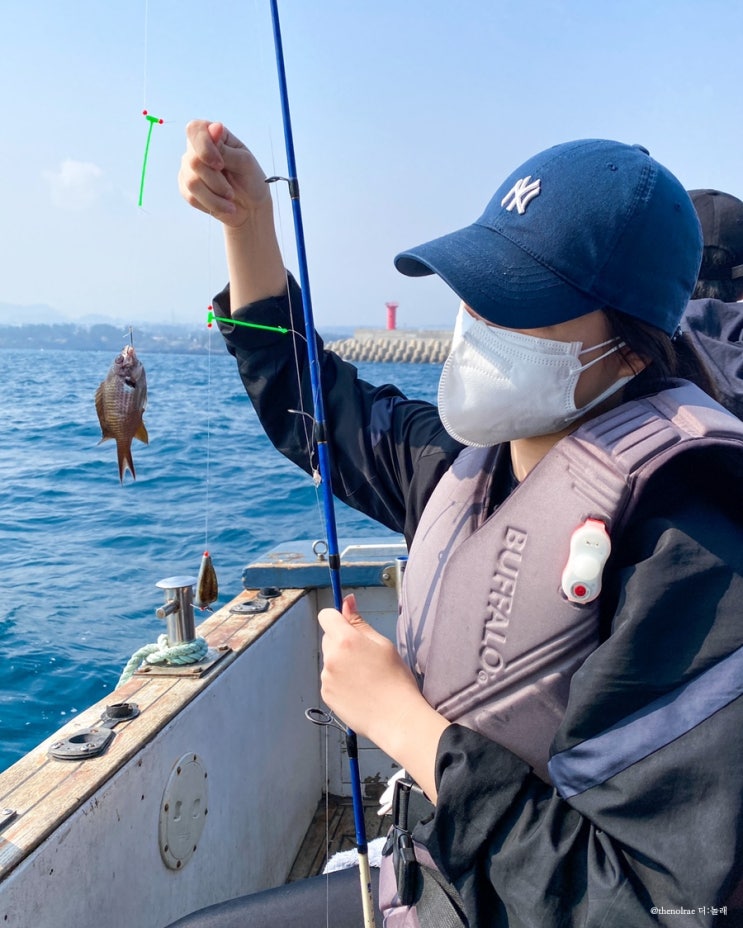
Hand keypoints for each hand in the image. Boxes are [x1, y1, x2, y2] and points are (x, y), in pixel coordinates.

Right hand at [178, 120, 271, 228]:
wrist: (251, 207)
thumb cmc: (251, 180)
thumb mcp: (245, 162)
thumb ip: (226, 149)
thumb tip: (214, 128)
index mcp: (213, 136)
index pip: (195, 130)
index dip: (204, 147)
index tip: (220, 164)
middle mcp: (197, 149)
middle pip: (194, 161)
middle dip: (216, 181)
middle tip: (230, 191)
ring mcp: (189, 169)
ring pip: (192, 182)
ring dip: (215, 196)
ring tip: (230, 200)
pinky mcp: (186, 188)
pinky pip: (191, 197)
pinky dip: (211, 205)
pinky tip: (224, 206)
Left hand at [319, 594, 449, 799]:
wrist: (397, 718)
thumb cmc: (396, 679)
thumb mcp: (382, 644)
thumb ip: (359, 622)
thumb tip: (347, 601)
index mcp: (345, 640)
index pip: (326, 616)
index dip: (337, 617)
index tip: (349, 624)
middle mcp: (331, 658)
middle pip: (328, 638)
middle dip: (342, 641)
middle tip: (366, 656)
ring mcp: (326, 678)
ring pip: (330, 659)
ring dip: (341, 662)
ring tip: (365, 677)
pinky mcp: (326, 695)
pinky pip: (330, 679)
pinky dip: (340, 680)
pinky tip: (359, 690)